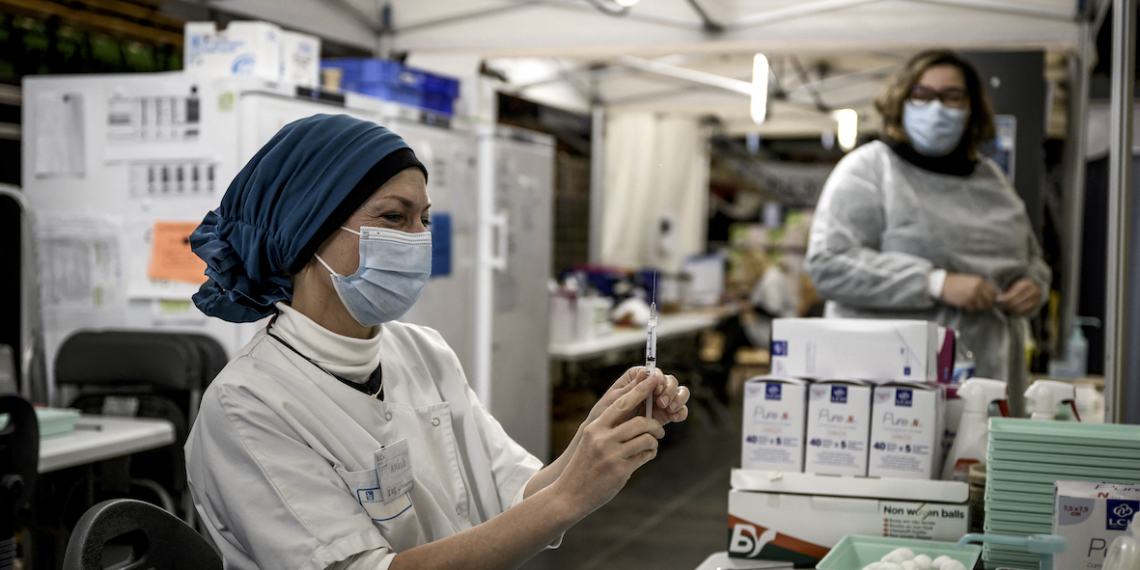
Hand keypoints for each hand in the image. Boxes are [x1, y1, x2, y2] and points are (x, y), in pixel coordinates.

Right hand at [554, 378, 663, 515]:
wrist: (568, 495)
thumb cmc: (582, 467)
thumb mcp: (590, 442)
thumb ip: (607, 430)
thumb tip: (632, 418)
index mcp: (594, 428)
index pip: (621, 404)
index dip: (639, 391)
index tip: (652, 380)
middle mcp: (602, 439)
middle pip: (639, 422)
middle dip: (654, 424)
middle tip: (660, 428)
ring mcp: (611, 455)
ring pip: (646, 439)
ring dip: (654, 440)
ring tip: (653, 444)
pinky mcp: (620, 471)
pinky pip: (644, 456)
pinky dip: (650, 454)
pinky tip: (648, 455)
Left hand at [585, 367, 689, 426]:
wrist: (607, 438)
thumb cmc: (605, 416)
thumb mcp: (615, 401)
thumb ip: (631, 389)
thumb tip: (646, 373)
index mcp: (636, 378)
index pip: (654, 372)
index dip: (659, 378)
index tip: (657, 389)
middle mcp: (651, 387)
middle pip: (670, 380)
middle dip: (670, 390)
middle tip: (662, 403)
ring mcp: (660, 400)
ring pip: (679, 392)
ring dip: (678, 398)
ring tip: (670, 409)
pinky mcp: (665, 414)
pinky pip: (680, 410)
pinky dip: (681, 412)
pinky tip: (674, 418)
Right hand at [940, 273, 999, 312]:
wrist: (943, 284)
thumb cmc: (956, 280)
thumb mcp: (971, 279)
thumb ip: (982, 285)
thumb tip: (992, 293)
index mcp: (980, 281)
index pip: (994, 292)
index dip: (995, 297)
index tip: (993, 299)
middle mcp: (977, 289)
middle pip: (990, 300)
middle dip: (989, 303)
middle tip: (987, 304)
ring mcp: (971, 297)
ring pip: (982, 306)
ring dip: (981, 307)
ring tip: (977, 305)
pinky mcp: (965, 303)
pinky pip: (973, 309)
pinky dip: (973, 309)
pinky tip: (970, 305)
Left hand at [1000, 278, 1042, 315]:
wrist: (1031, 290)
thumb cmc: (1018, 288)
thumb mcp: (1013, 287)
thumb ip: (1007, 293)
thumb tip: (999, 299)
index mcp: (1028, 284)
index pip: (1018, 291)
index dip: (1009, 297)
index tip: (1001, 300)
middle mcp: (1035, 292)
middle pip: (1021, 300)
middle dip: (1010, 303)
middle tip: (1002, 305)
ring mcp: (1037, 300)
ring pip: (1024, 307)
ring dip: (1013, 309)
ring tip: (1005, 307)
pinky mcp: (1035, 307)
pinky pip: (1026, 312)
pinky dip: (1017, 312)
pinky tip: (1011, 310)